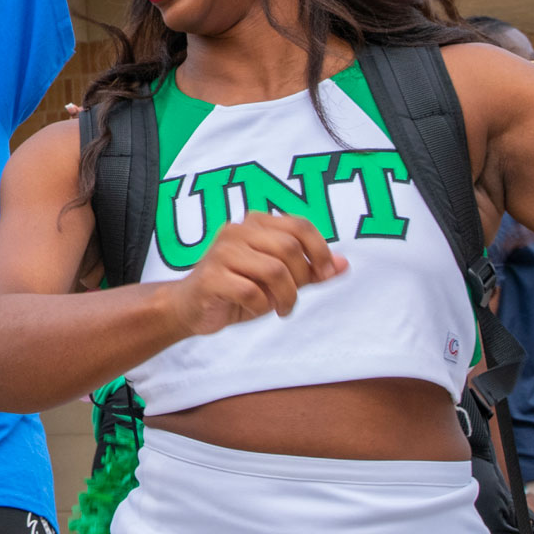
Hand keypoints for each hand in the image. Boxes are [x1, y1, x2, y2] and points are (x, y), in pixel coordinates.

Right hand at [168, 211, 344, 336]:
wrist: (190, 307)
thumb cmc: (237, 289)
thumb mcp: (278, 279)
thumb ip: (309, 270)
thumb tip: (343, 264)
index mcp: (255, 224)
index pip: (299, 225)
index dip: (319, 250)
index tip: (325, 274)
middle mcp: (237, 231)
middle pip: (289, 248)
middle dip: (300, 279)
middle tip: (292, 297)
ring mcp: (222, 252)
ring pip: (273, 270)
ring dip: (285, 296)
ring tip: (280, 308)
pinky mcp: (211, 277)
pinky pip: (251, 292)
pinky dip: (261, 306)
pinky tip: (257, 309)